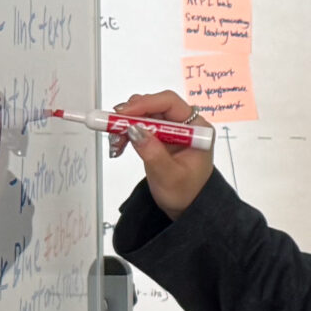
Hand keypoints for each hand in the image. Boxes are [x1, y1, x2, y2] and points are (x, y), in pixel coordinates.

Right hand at [113, 89, 215, 215]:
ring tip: (115, 139)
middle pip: (155, 105)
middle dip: (132, 113)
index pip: (170, 103)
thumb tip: (135, 130)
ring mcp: (172, 129)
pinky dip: (127, 130)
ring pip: (145, 113)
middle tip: (112, 124)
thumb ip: (153, 153)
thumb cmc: (185, 193)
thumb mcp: (169, 176)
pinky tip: (119, 142)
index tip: (124, 114)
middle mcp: (186, 123)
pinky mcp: (160, 136)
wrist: (187, 206)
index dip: (145, 104)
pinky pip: (140, 125)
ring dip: (126, 122)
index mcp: (197, 128)